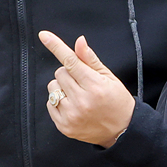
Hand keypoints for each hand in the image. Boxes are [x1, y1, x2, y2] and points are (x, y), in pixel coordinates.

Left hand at [38, 31, 134, 146]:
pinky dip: (58, 101)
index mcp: (95, 86)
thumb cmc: (117, 101)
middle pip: (60, 73)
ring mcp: (72, 115)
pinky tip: (73, 106)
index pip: (71, 61)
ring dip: (61, 87)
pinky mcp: (64, 126)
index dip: (56, 46)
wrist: (122, 130)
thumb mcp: (109, 77)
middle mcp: (82, 101)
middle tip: (83, 83)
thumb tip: (79, 41)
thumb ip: (90, 59)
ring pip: (52, 87)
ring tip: (77, 95)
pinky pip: (49, 103)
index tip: (44, 35)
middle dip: (69, 74)